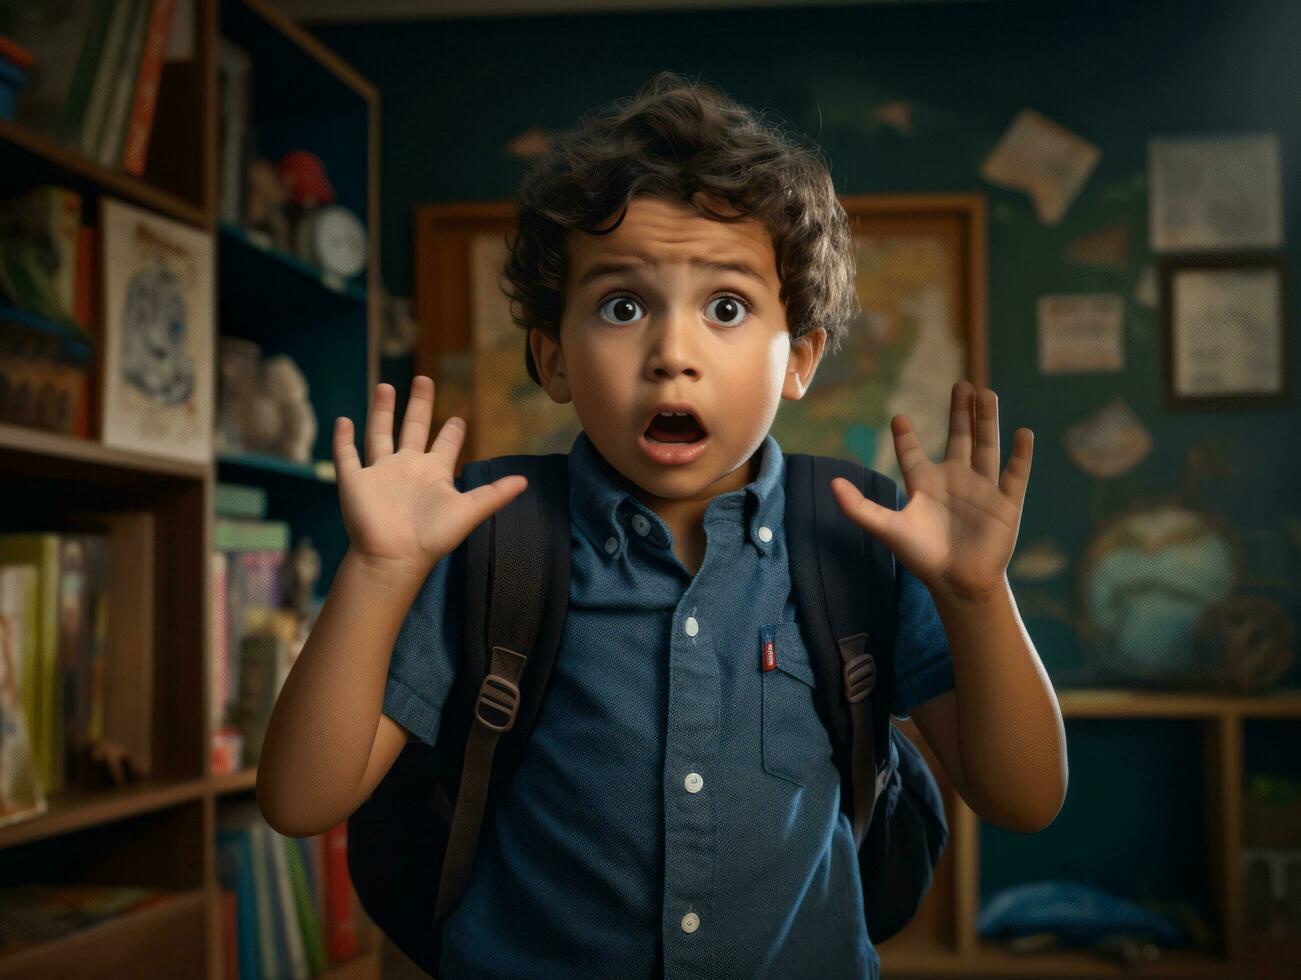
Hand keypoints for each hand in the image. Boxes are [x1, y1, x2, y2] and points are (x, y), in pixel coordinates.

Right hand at [333, 376, 527, 579]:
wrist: (394, 558)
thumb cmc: (432, 537)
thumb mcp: (469, 511)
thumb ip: (495, 494)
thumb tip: (525, 481)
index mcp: (433, 473)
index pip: (444, 445)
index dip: (451, 431)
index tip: (458, 417)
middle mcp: (407, 468)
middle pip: (412, 428)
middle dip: (418, 405)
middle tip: (423, 379)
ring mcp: (380, 473)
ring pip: (379, 434)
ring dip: (382, 411)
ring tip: (386, 386)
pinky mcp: (355, 481)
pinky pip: (347, 455)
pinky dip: (343, 439)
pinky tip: (343, 420)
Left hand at [830, 380, 1033, 602]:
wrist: (958, 583)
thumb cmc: (922, 556)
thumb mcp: (887, 528)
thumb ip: (859, 507)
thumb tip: (832, 484)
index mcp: (925, 484)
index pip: (914, 454)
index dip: (906, 436)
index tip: (899, 417)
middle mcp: (954, 480)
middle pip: (959, 438)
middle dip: (960, 412)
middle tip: (961, 385)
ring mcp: (981, 489)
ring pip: (986, 446)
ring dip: (986, 421)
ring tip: (986, 394)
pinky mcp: (1005, 503)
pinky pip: (1015, 474)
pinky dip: (1021, 456)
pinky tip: (1024, 433)